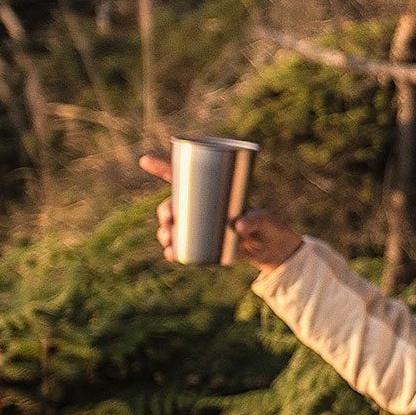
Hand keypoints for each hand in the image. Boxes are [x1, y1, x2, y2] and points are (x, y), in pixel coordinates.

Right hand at [137, 153, 302, 268]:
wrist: (271, 249)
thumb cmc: (267, 225)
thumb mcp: (264, 219)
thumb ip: (255, 220)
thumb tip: (237, 226)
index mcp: (213, 194)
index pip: (185, 178)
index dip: (163, 168)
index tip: (144, 161)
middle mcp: (203, 210)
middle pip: (173, 206)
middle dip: (164, 212)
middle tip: (168, 222)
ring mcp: (202, 228)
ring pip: (174, 227)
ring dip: (164, 232)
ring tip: (168, 239)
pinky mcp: (205, 246)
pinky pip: (182, 248)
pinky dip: (173, 251)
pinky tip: (170, 254)